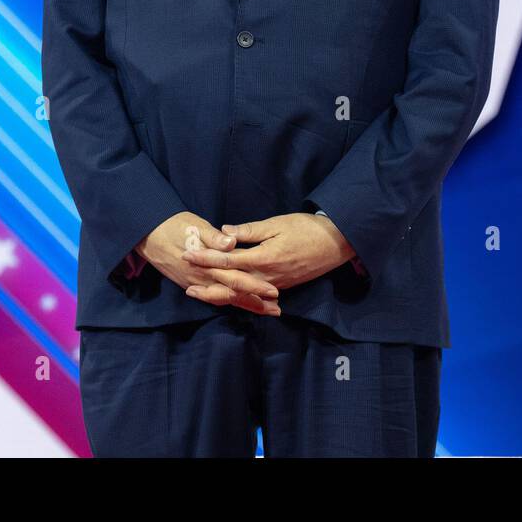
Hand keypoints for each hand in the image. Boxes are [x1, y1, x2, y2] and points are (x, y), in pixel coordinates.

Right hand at [135, 212, 280, 315]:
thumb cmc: (174, 226)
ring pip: (224, 298)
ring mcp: (195, 283)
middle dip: (254, 302)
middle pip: (232, 295)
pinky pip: (213, 296)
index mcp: (206, 265)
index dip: (254, 287)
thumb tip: (231, 243)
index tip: (273, 293)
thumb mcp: (195, 227)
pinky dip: (228, 302)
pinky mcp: (190, 283)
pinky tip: (240, 303)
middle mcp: (202, 279)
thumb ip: (214, 237)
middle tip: (276, 310)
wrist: (148, 234)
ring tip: (265, 310)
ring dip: (245, 305)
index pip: (235, 279)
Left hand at [181, 213, 353, 311]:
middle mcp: (266, 276)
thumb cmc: (307, 229)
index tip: (187, 253)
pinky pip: (253, 296)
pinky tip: (226, 296)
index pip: (227, 260)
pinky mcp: (281, 287)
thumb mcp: (278, 223)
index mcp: (263, 258)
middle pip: (229, 283)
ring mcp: (274, 285)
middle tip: (185, 279)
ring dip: (217, 293)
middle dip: (205, 280)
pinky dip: (237, 297)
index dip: (205, 257)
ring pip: (240, 294)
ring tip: (198, 293)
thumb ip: (250, 230)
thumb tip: (224, 232)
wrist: (336, 243)